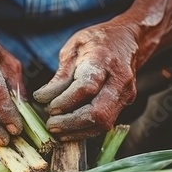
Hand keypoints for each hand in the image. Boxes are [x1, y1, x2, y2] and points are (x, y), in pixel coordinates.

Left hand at [33, 21, 138, 140]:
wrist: (128, 40)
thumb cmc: (95, 42)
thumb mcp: (72, 49)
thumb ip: (60, 75)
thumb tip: (43, 98)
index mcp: (102, 60)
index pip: (86, 88)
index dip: (65, 101)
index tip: (48, 106)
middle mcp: (118, 80)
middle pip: (98, 112)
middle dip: (71, 123)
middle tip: (50, 125)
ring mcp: (125, 94)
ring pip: (104, 123)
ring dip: (77, 131)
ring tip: (56, 129)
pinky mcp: (124, 104)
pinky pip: (105, 124)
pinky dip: (85, 130)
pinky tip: (69, 130)